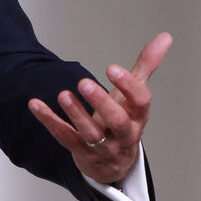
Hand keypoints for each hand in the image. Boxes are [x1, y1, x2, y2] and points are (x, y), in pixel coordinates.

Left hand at [29, 32, 171, 184]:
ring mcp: (103, 146)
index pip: (140, 102)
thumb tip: (165, 36)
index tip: (112, 68)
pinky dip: (50, 121)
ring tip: (63, 95)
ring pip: (91, 134)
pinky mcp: (81, 152)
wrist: (115, 163)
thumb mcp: (135, 95)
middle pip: (117, 121)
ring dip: (76, 115)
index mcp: (138, 116)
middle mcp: (123, 133)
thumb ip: (147, 65)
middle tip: (83, 83)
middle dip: (101, 103)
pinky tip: (35, 105)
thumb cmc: (125, 120)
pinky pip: (65, 137)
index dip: (128, 86)